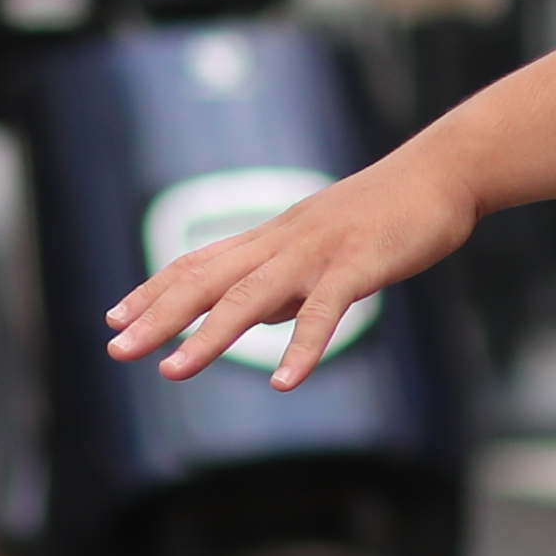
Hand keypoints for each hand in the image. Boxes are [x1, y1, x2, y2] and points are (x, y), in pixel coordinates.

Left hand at [105, 149, 476, 387]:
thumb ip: (284, 283)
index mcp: (271, 239)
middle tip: (116, 349)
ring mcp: (317, 253)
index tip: (114, 319)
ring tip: (172, 372)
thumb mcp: (320, 249)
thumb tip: (251, 317)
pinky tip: (284, 382)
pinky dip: (302, 347)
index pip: (198, 263)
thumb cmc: (385, 214)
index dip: (154, 290)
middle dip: (158, 315)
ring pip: (250, 296)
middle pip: (207, 280)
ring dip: (208, 336)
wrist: (440, 173)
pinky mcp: (358, 264)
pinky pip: (324, 311)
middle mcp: (282, 243)